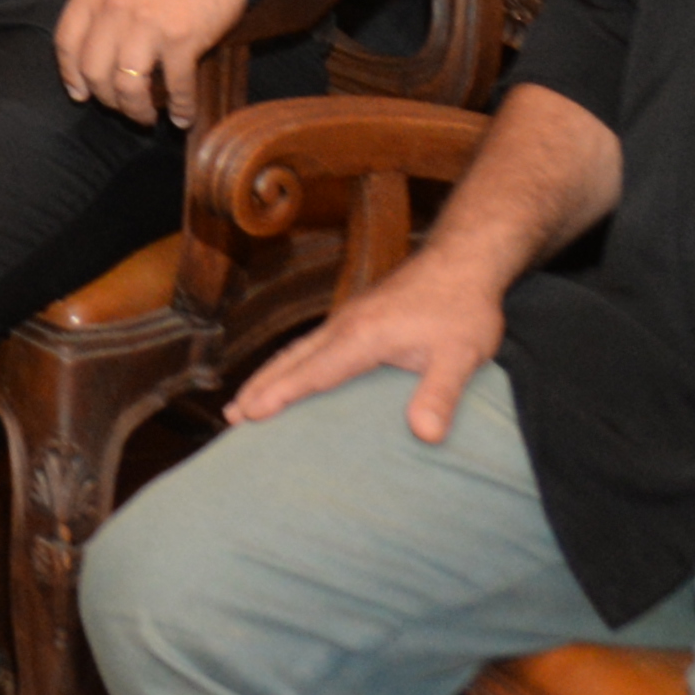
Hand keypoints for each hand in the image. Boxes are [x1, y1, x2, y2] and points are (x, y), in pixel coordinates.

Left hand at [48, 0, 251, 126]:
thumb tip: (91, 33)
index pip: (66, 41)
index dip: (71, 74)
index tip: (79, 92)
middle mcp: (114, 8)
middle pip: (94, 71)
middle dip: (105, 98)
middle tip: (119, 106)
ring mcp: (147, 25)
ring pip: (127, 86)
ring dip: (136, 110)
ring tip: (146, 117)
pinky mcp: (182, 40)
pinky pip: (175, 86)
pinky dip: (180, 107)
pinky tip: (184, 117)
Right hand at [227, 250, 509, 435]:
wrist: (463, 259)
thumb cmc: (463, 308)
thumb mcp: (461, 356)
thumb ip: (441, 394)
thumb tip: (426, 435)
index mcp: (363, 336)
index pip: (314, 371)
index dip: (282, 395)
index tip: (249, 415)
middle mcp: (345, 325)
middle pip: (292, 358)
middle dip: (260, 386)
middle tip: (231, 416)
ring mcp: (347, 318)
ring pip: (298, 349)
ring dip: (270, 375)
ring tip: (245, 401)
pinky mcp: (356, 316)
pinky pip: (312, 344)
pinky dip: (290, 363)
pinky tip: (292, 373)